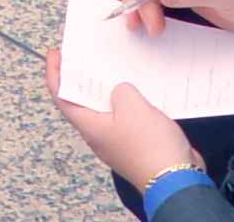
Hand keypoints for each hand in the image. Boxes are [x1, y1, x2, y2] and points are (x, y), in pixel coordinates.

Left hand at [47, 53, 199, 192]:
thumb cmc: (150, 145)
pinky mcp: (135, 144)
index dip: (55, 74)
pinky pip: (126, 117)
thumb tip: (120, 92)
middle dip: (80, 78)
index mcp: (90, 127)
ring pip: (105, 109)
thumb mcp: (131, 105)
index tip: (55, 54)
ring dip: (106, 89)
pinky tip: (138, 89)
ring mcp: (117, 141)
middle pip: (82, 102)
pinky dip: (127, 101)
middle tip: (83, 56)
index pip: (62, 97)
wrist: (177, 180)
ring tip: (110, 67)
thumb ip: (120, 90)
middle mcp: (99, 135)